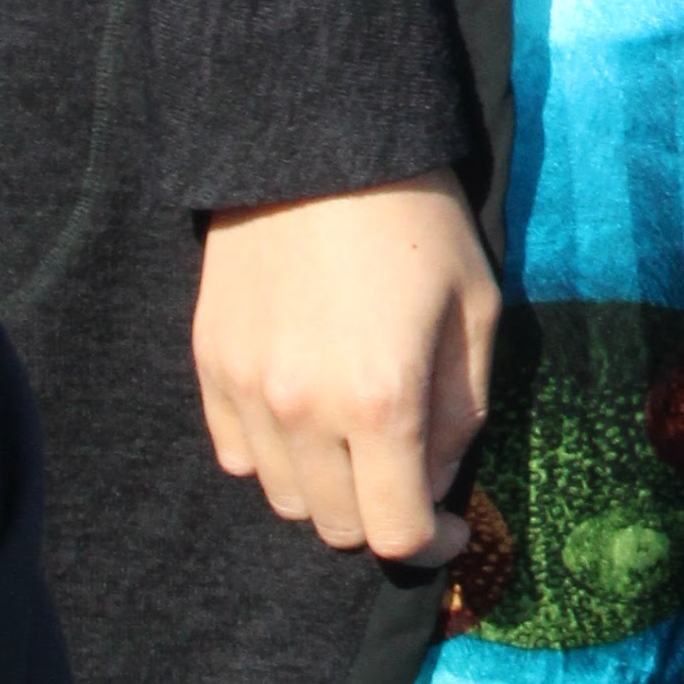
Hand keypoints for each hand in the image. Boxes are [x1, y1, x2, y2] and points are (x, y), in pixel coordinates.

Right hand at [192, 175, 498, 563]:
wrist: (319, 140)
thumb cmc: (415, 217)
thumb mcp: (474, 305)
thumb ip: (463, 409)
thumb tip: (437, 477)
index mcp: (381, 399)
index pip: (395, 532)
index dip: (430, 544)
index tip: (447, 527)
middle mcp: (304, 411)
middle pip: (337, 526)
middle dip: (382, 513)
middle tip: (407, 472)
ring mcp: (247, 391)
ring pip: (284, 498)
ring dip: (327, 489)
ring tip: (356, 438)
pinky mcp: (210, 364)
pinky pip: (237, 454)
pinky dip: (273, 456)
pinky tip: (304, 414)